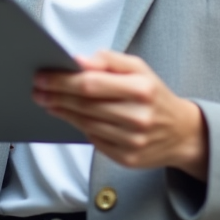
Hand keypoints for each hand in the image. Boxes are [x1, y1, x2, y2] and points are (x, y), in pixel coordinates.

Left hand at [33, 50, 208, 179]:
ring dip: (62, 111)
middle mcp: (138, 117)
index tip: (43, 75)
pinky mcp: (127, 158)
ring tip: (47, 101)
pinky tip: (69, 116)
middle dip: (56, 95)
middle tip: (37, 89)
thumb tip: (79, 61)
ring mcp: (133, 141)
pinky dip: (79, 127)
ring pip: (85, 124)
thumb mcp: (140, 68)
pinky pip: (94, 140)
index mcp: (142, 89)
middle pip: (84, 105)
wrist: (182, 133)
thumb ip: (109, 61)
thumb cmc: (154, 95)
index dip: (62, 80)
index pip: (91, 84)